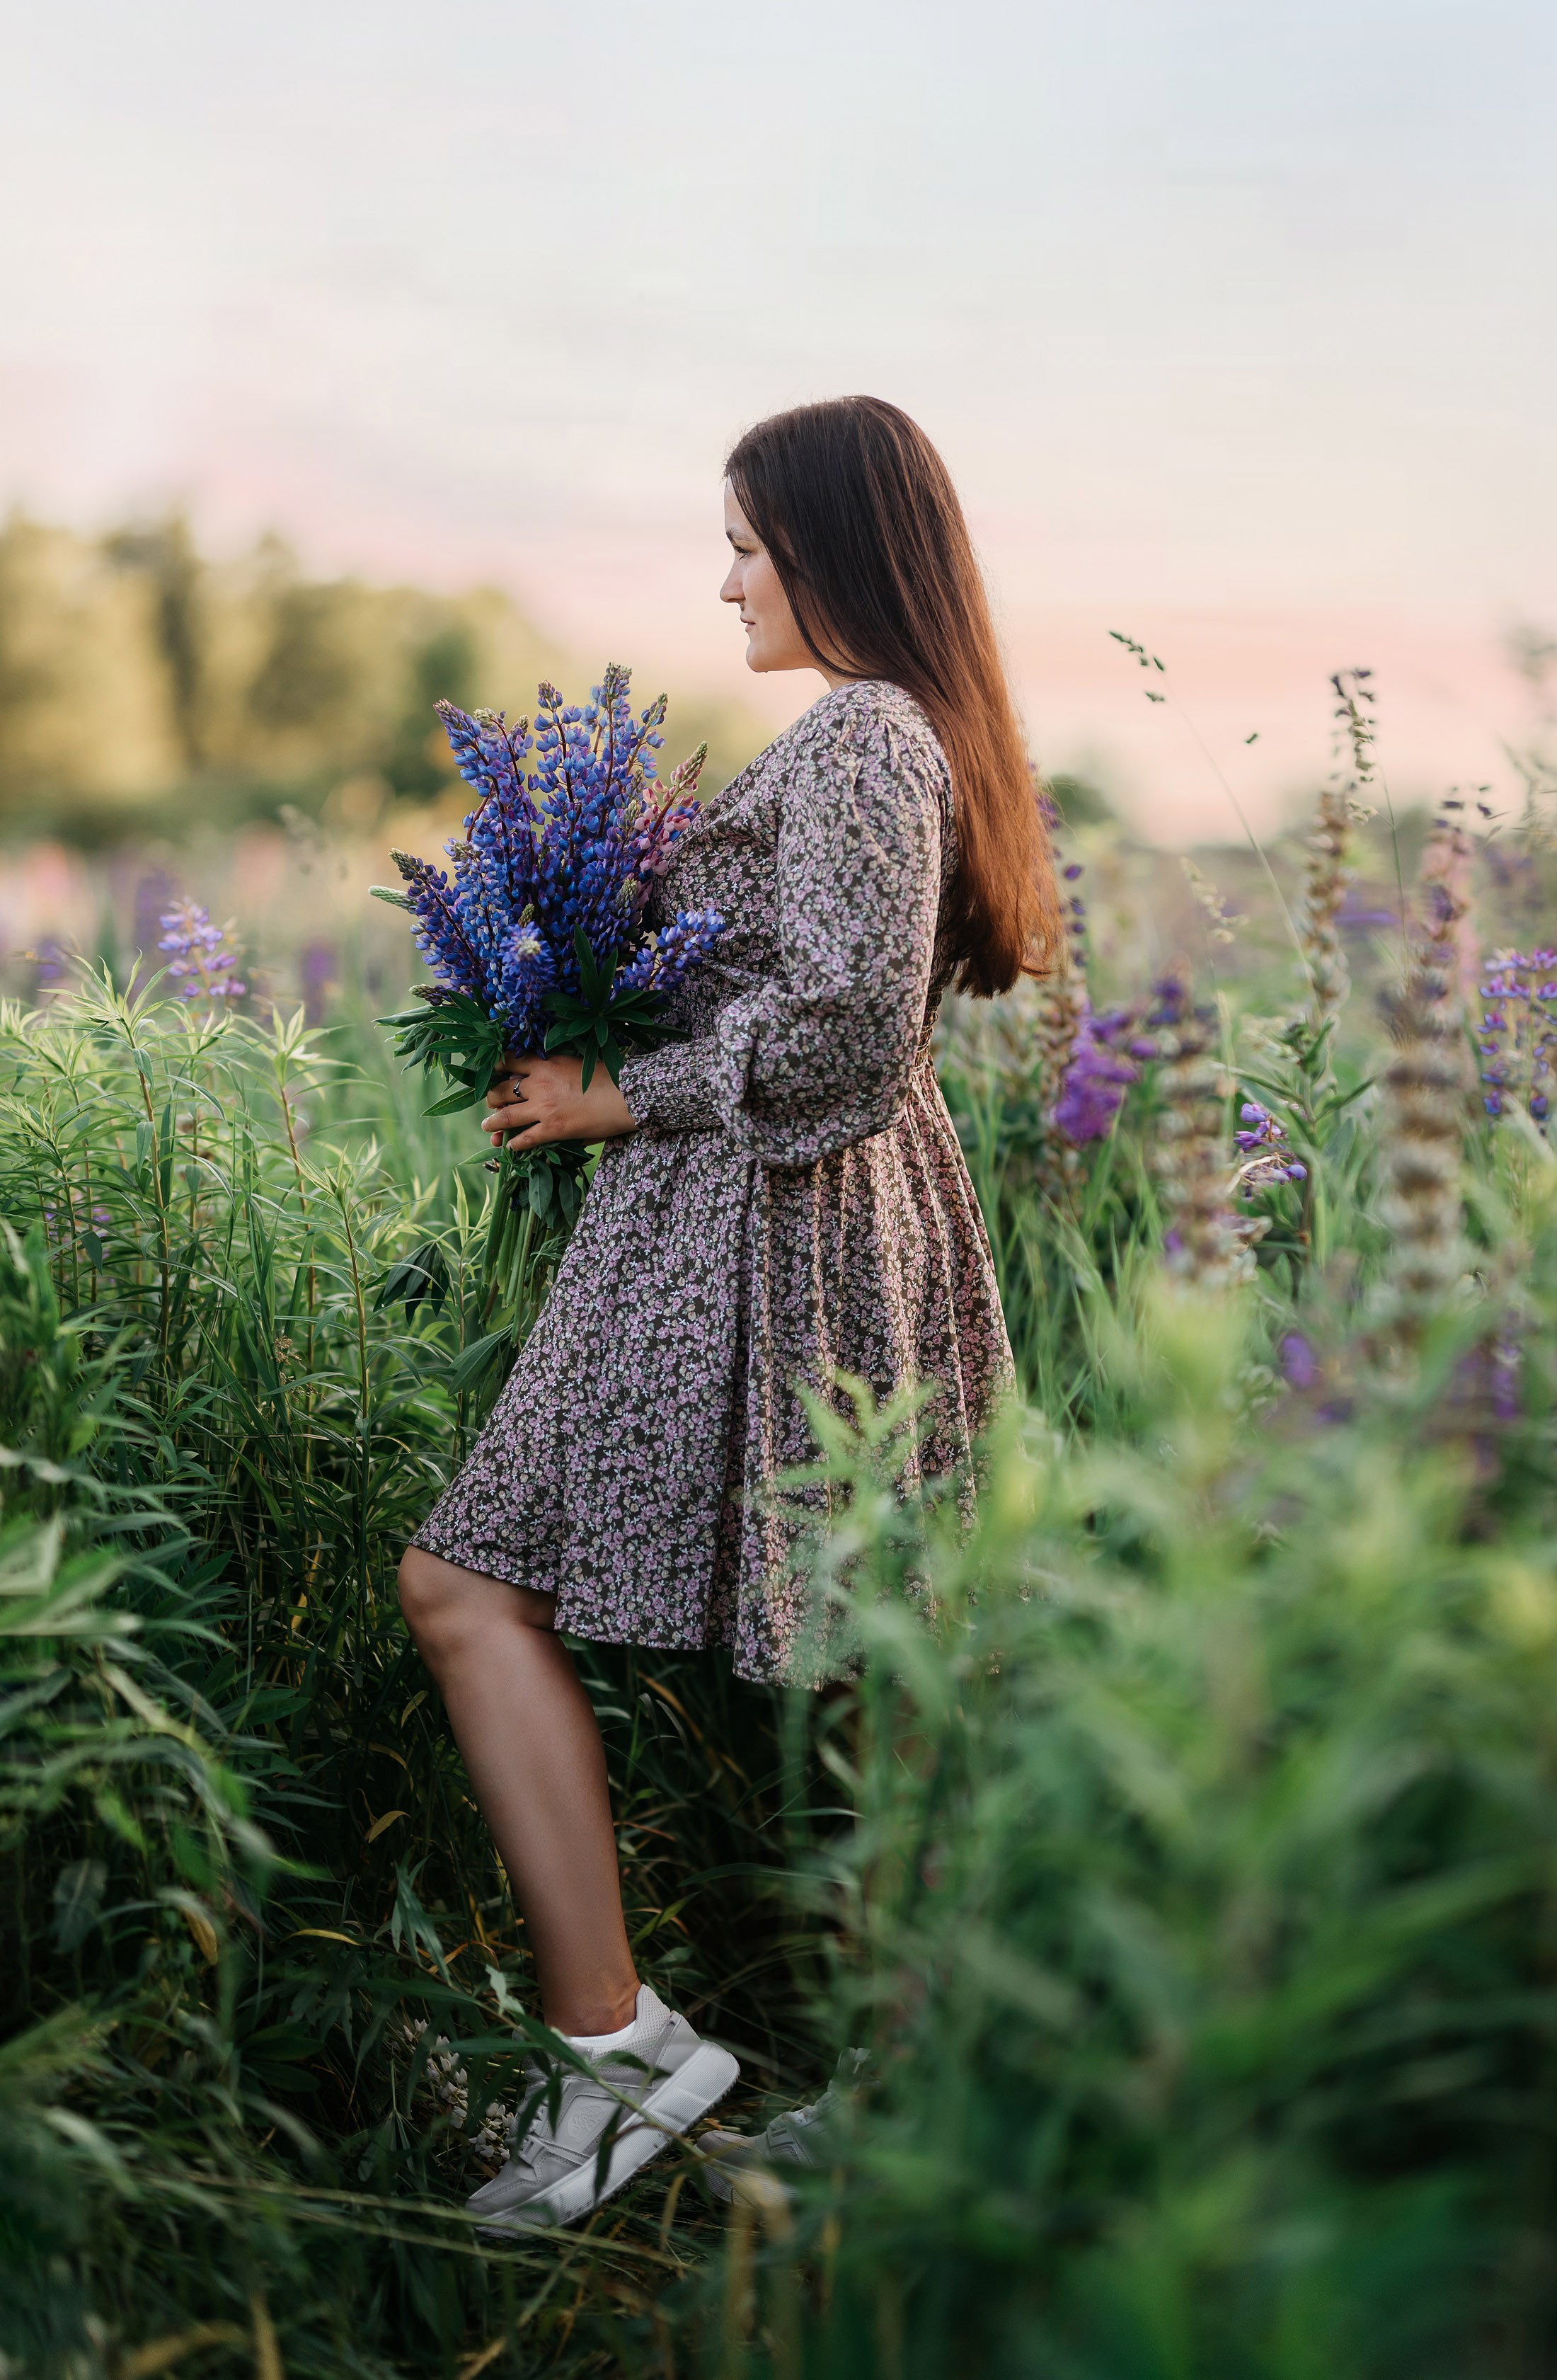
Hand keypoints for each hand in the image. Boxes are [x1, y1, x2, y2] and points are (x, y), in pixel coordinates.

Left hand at [483, 1053, 637, 1150]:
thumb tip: (540, 1073)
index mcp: (546, 1064)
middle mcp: (539, 1084)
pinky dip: (516, 1144)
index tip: (494, 1071)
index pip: (511, 1060)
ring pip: (507, 1116)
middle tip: (491, 1102)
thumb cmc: (609, 1076)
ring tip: (488, 1126)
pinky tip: (511, 1147)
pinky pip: (527, 1138)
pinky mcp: (554, 1129)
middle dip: (493, 1096)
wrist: (627, 1096)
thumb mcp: (576, 1063)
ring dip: (494, 1123)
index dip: (498, 1066)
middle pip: (503, 1089)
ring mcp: (544, 1108)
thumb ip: (555, 1068)